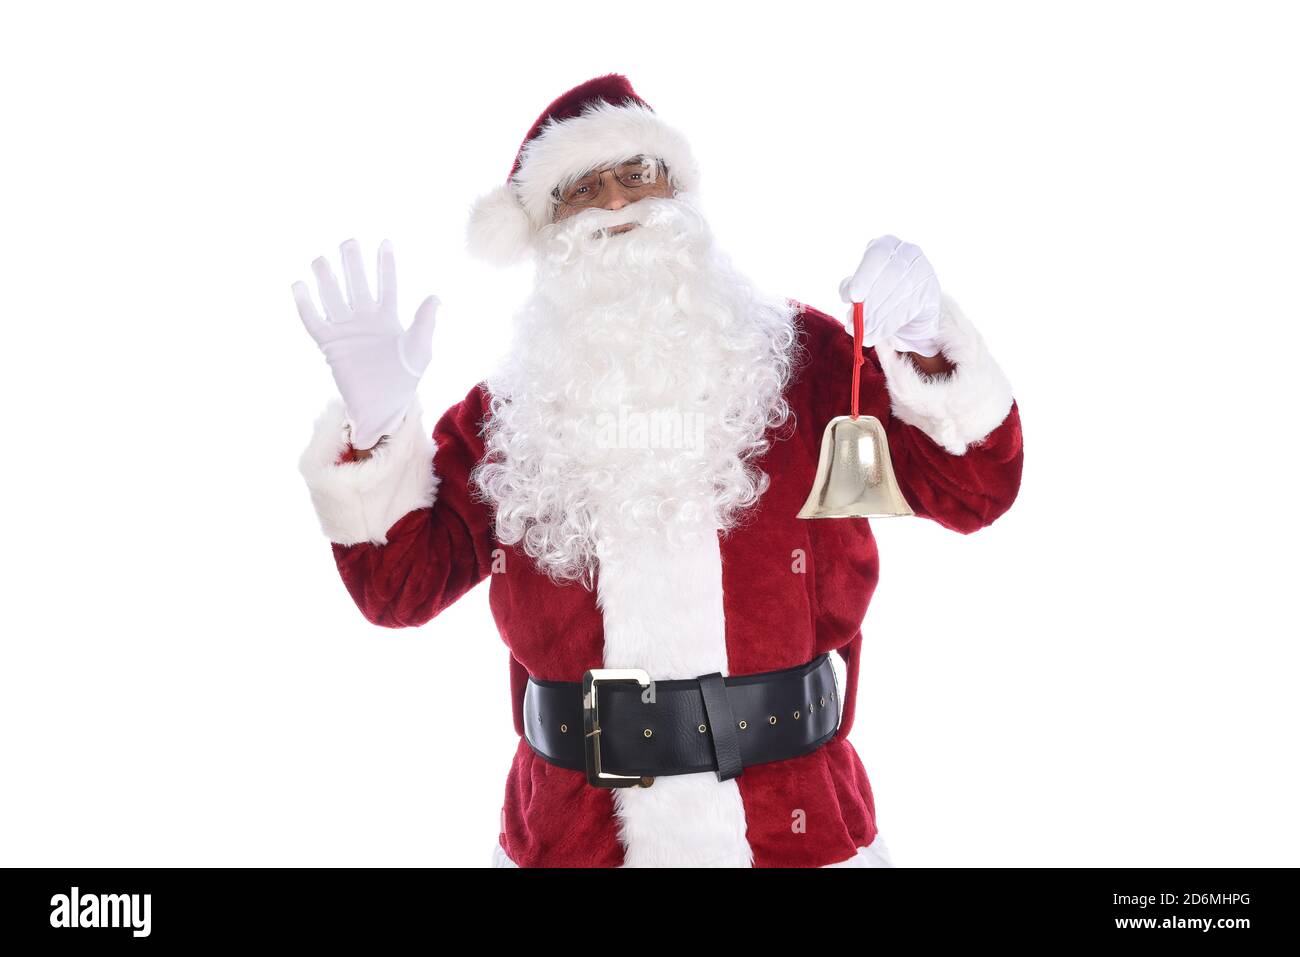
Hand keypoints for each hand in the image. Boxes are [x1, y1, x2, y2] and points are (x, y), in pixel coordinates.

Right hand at [293, 239, 438, 449]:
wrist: (383, 407)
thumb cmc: (404, 381)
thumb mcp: (420, 351)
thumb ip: (425, 323)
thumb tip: (435, 297)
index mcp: (388, 319)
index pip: (387, 285)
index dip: (385, 265)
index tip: (385, 243)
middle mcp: (365, 320)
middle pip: (356, 284)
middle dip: (352, 264)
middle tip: (348, 242)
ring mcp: (346, 330)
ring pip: (333, 297)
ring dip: (327, 279)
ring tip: (320, 259)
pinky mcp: (330, 345)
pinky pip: (314, 322)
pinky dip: (305, 305)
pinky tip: (299, 285)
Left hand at [838, 235, 941, 357]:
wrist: (910, 303)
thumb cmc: (879, 289)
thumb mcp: (863, 283)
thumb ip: (853, 287)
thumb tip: (850, 302)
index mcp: (887, 244)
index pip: (876, 255)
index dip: (863, 277)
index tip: (852, 297)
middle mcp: (909, 253)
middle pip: (888, 279)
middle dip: (868, 305)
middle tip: (853, 324)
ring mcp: (924, 272)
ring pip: (898, 298)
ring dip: (876, 319)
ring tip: (861, 333)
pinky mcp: (931, 294)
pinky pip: (908, 311)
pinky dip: (889, 326)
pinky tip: (876, 335)